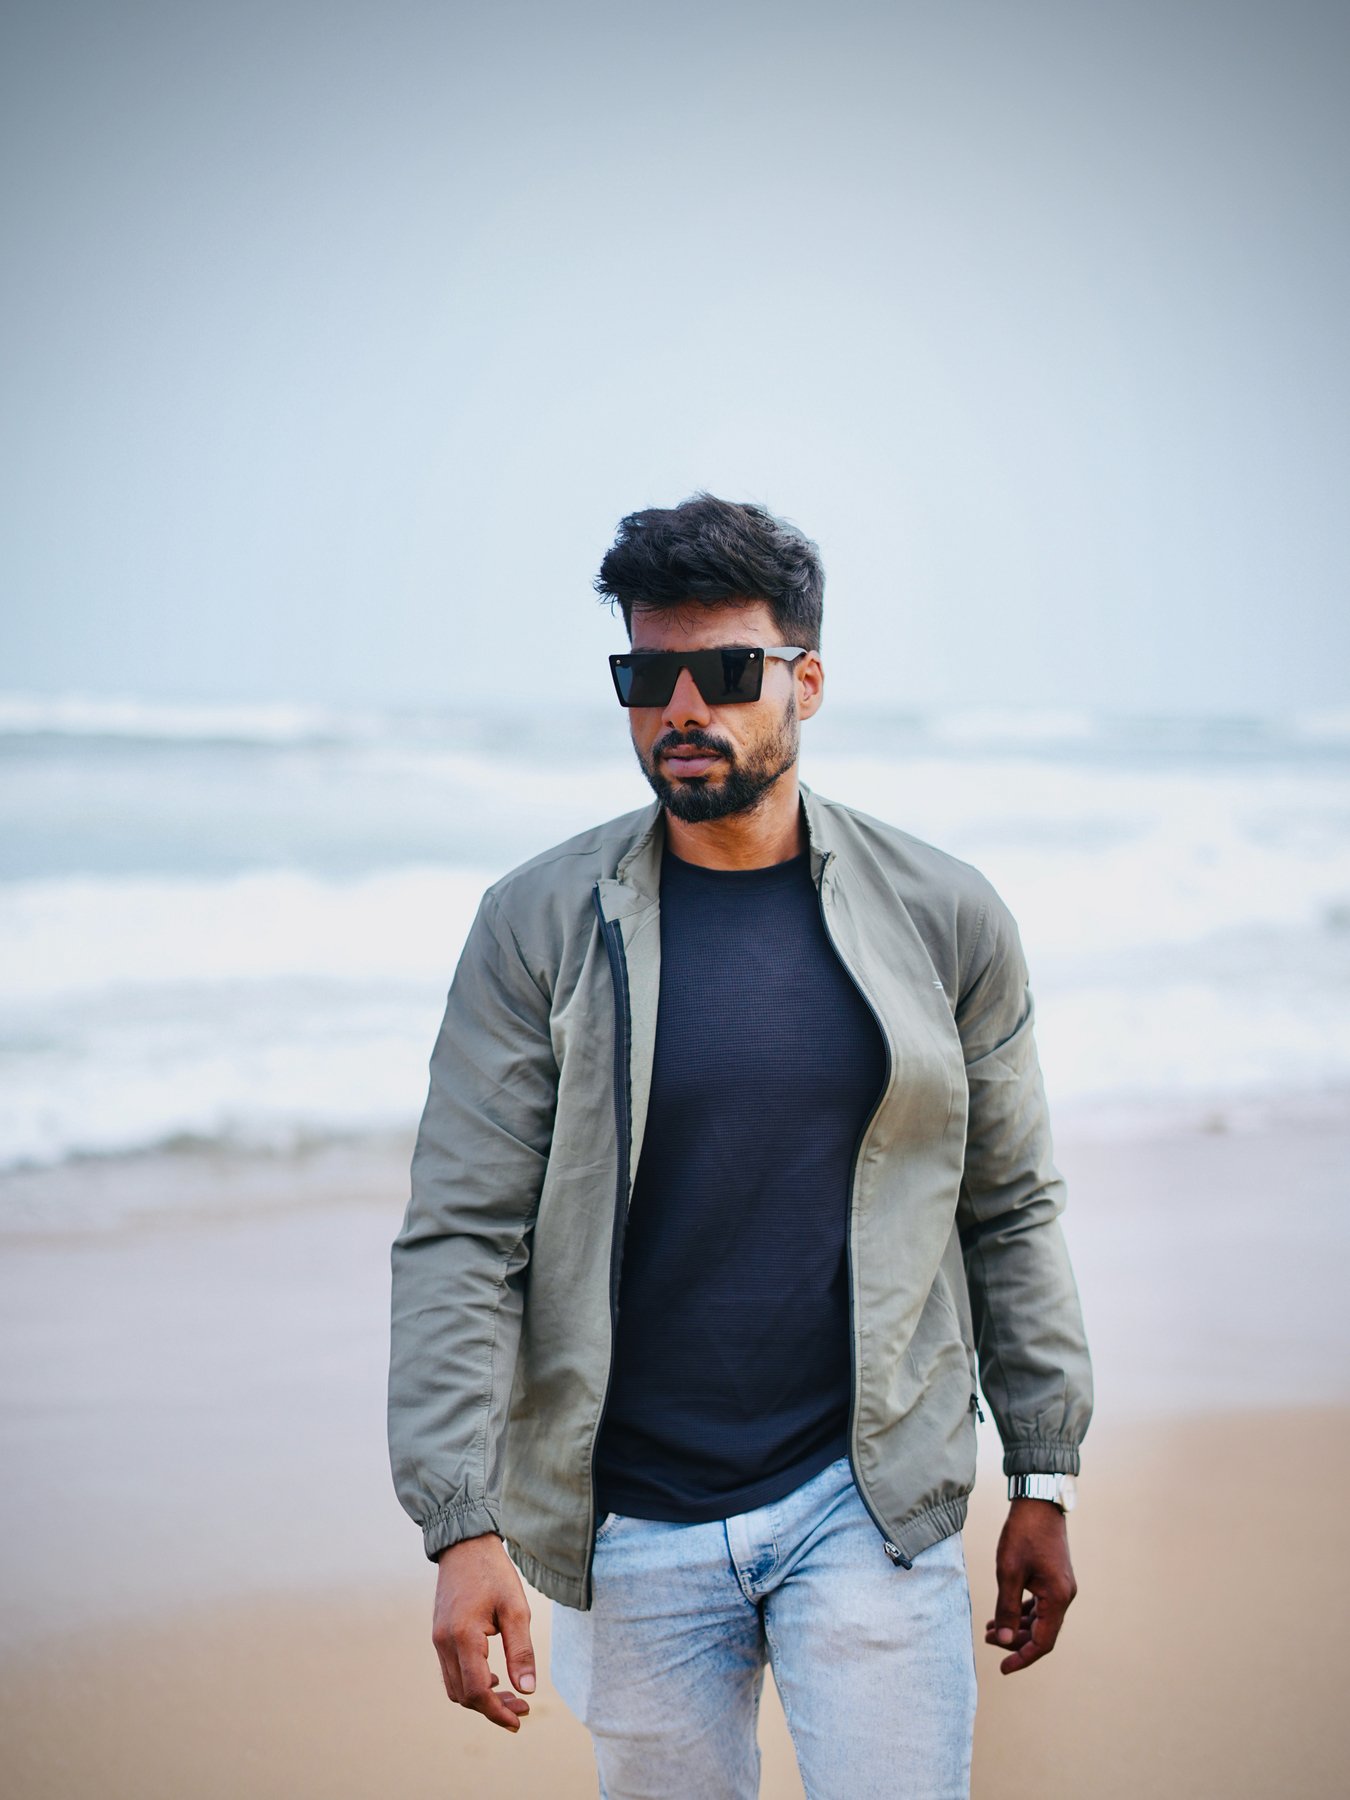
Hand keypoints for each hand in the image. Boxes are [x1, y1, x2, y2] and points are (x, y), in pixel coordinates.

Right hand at [432, 1532, 536, 1730]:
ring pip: (455, 1688)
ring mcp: (438, 1640)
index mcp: (463, 1636)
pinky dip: (470, 1683)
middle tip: (522, 1708)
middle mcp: (444, 1643)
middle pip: (465, 1696)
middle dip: (492, 1708)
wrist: (465, 1545)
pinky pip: (451, 1672)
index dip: (498, 1712)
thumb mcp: (516, 1608)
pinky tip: (493, 1676)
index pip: (478, 1691)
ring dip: (481, 1698)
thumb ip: (521, 1651)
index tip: (519, 1720)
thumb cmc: (494, 1573)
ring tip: (510, 1694)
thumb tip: (527, 1690)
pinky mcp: (439, 1635)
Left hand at [984, 1499, 1077, 1673]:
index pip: (1043, 1642)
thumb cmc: (1024, 1534)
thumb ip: (1006, 1608)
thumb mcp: (1009, 1571)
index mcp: (1058, 1598)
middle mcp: (1064, 1596)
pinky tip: (1003, 1612)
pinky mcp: (1054, 1578)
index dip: (1023, 1657)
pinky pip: (1040, 1605)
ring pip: (1039, 1619)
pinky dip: (1021, 1612)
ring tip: (990, 1628)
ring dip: (1016, 1626)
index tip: (1003, 1668)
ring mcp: (1061, 1587)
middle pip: (1041, 1632)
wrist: (1038, 1502)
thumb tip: (1002, 1640)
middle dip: (1014, 1640)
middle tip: (988, 1638)